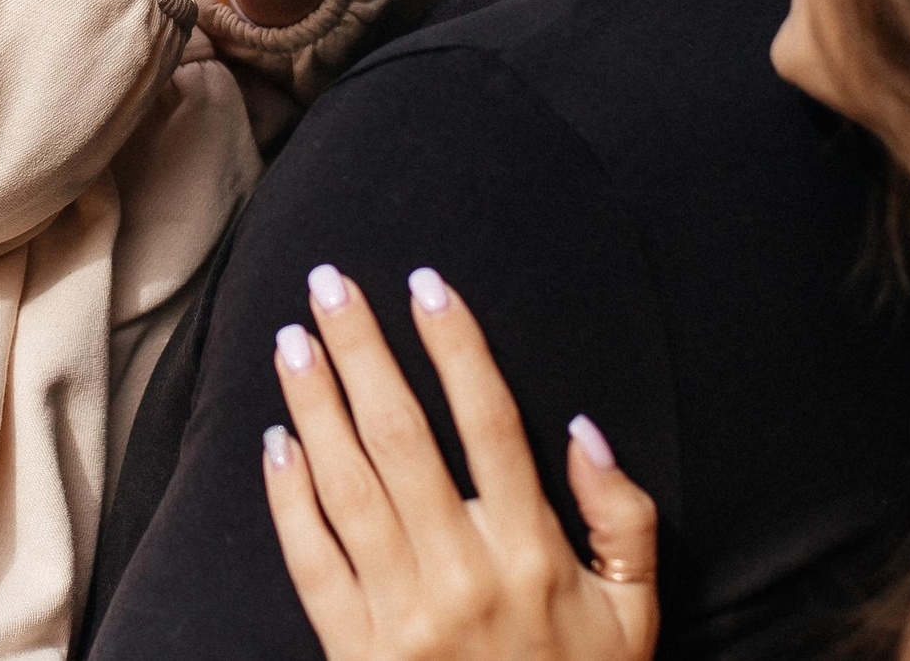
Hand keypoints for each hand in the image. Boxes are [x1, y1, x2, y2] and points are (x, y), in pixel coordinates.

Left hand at [262, 267, 659, 660]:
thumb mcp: (635, 613)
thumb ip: (624, 519)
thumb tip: (583, 430)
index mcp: (533, 553)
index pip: (490, 423)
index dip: (456, 347)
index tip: (427, 284)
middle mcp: (464, 574)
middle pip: (402, 437)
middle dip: (363, 351)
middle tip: (330, 285)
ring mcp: (404, 616)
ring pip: (348, 487)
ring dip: (315, 406)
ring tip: (292, 342)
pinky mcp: (356, 654)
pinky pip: (312, 564)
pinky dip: (289, 499)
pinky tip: (274, 443)